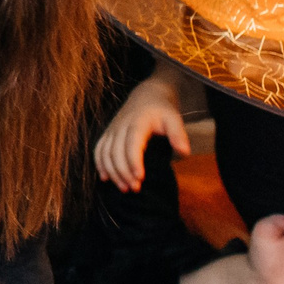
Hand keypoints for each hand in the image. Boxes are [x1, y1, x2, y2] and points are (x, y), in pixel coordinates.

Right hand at [94, 72, 188, 190]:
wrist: (147, 95)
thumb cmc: (162, 110)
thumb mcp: (174, 118)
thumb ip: (178, 134)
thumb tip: (184, 153)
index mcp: (137, 122)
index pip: (132, 144)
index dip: (133, 161)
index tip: (140, 178)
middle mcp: (120, 126)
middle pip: (116, 151)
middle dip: (123, 172)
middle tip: (135, 188)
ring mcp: (112, 129)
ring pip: (105, 152)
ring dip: (112, 171)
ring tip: (124, 187)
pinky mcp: (107, 133)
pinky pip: (98, 150)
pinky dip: (99, 164)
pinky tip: (105, 178)